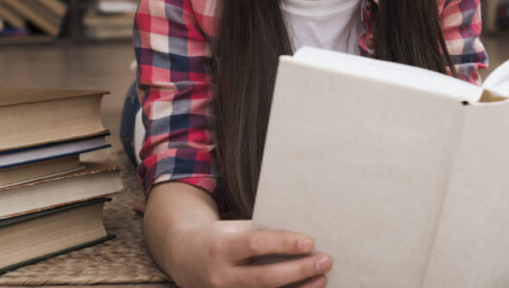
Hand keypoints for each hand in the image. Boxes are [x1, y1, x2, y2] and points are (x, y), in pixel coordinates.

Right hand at [166, 219, 331, 287]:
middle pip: (265, 277)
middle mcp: (221, 276)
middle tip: (325, 260)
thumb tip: (299, 234)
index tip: (309, 241)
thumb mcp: (232, 229)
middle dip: (299, 270)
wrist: (183, 257)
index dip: (282, 243)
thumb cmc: (217, 238)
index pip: (254, 245)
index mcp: (220, 248)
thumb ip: (260, 233)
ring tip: (321, 279)